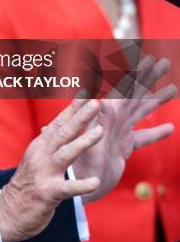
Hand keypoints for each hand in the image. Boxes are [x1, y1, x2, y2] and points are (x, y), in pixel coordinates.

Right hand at [0, 98, 102, 241]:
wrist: (8, 210)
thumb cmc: (28, 182)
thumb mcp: (37, 157)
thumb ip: (49, 141)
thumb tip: (57, 122)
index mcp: (41, 145)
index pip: (59, 122)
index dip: (73, 107)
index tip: (87, 93)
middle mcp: (41, 154)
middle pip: (63, 132)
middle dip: (80, 117)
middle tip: (96, 102)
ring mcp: (44, 173)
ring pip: (65, 154)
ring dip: (82, 142)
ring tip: (99, 132)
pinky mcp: (47, 193)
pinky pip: (66, 188)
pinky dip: (80, 184)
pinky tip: (95, 181)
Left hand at [73, 56, 175, 202]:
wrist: (73, 184)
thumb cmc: (76, 162)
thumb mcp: (86, 139)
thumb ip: (94, 120)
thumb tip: (100, 99)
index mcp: (107, 113)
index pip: (125, 87)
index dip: (137, 71)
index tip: (148, 57)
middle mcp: (114, 118)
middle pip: (136, 92)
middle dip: (150, 77)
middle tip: (164, 62)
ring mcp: (119, 132)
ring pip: (142, 111)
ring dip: (157, 99)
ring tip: (174, 89)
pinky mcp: (123, 148)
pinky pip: (142, 138)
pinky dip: (156, 133)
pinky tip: (170, 128)